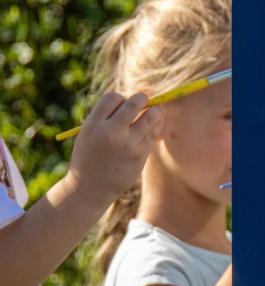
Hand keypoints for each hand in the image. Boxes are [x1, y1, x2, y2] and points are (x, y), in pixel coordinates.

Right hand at [67, 91, 162, 206]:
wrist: (90, 188)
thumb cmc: (89, 157)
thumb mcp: (88, 133)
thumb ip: (106, 117)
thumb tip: (135, 99)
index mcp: (94, 125)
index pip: (114, 97)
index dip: (121, 98)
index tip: (122, 106)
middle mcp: (112, 132)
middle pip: (136, 102)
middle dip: (143, 98)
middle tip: (145, 100)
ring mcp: (128, 144)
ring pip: (151, 117)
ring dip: (155, 112)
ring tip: (153, 113)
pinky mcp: (140, 156)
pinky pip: (153, 134)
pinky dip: (155, 129)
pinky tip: (151, 130)